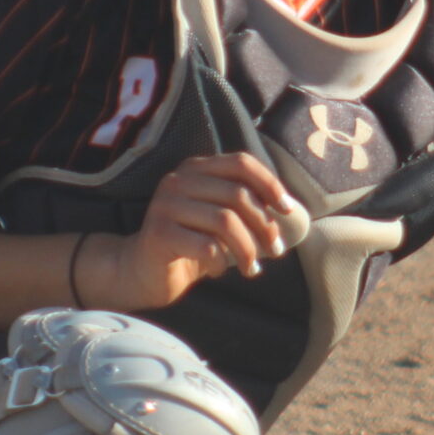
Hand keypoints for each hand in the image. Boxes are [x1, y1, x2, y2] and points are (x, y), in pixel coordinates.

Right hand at [83, 152, 302, 311]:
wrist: (143, 271)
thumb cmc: (191, 244)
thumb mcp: (221, 219)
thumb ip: (247, 207)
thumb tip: (291, 209)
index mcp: (197, 168)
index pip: (241, 163)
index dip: (270, 184)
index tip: (288, 210)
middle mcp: (179, 180)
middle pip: (237, 195)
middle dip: (264, 225)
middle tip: (276, 250)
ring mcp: (165, 204)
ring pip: (224, 221)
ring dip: (247, 249)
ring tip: (252, 268)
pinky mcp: (159, 233)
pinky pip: (206, 246)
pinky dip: (220, 262)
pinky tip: (218, 270)